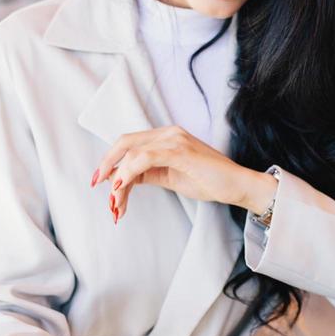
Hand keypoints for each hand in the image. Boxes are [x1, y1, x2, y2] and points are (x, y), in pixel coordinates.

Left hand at [90, 125, 252, 222]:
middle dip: (106, 165)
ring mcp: (174, 139)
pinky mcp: (180, 150)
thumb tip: (124, 180)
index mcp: (166, 137)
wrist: (237, 186)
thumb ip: (148, 173)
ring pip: (132, 152)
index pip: (130, 144)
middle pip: (125, 142)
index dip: (111, 160)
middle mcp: (168, 133)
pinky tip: (122, 188)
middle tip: (97, 186)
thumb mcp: (170, 177)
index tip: (100, 181)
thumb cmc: (209, 181)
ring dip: (118, 178)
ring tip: (115, 202)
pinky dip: (129, 172)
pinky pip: (145, 158)